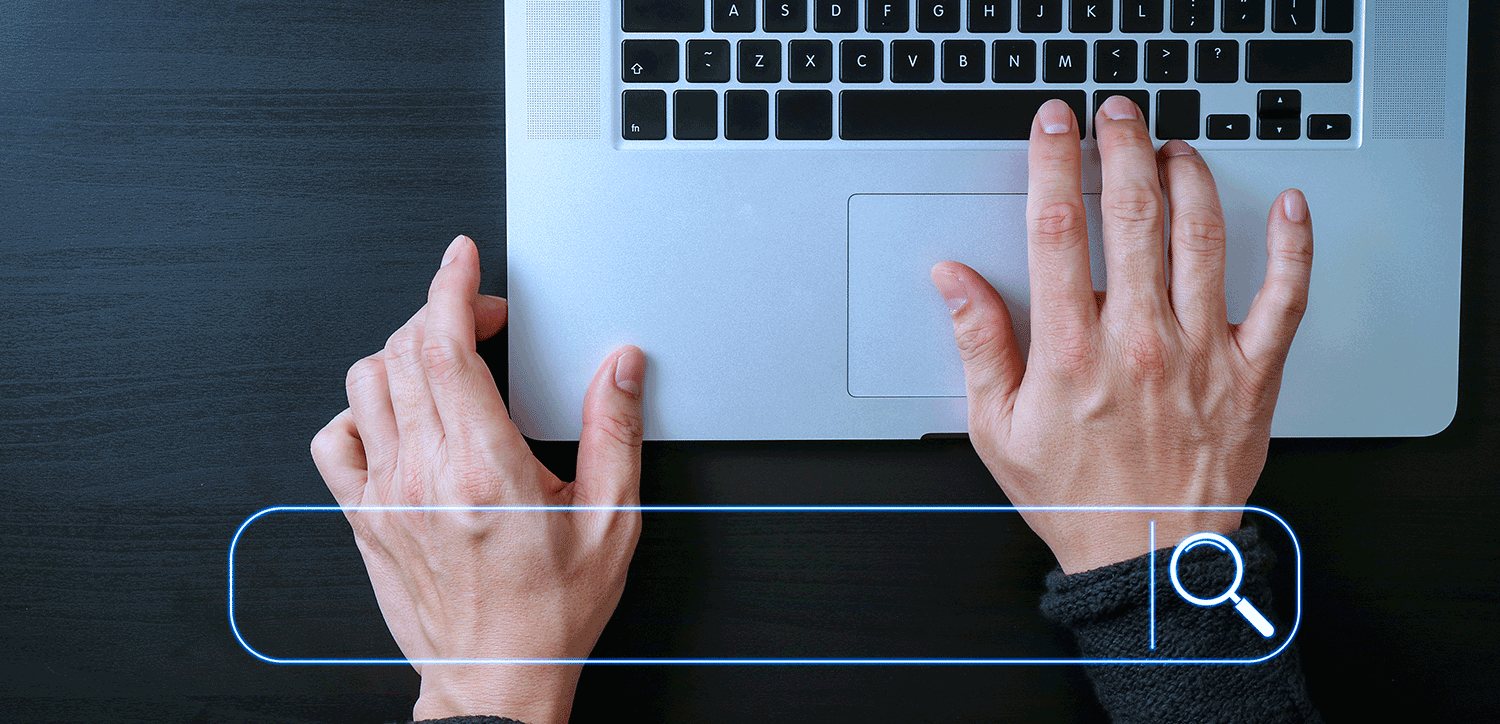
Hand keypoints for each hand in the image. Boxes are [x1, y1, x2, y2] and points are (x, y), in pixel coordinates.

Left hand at [310, 235, 647, 722]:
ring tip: (444, 361)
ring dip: (404, 354)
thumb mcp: (612, 520)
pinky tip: (398, 416)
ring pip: (367, 384)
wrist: (496, 678)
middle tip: (481, 316)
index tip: (461, 259)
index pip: (443, 347)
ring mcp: (386, 495)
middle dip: (440, 311)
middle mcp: (426, 475)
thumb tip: (621, 367)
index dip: (449, 287)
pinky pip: (334, 439)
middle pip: (404, 352)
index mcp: (485, 468)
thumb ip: (615, 432)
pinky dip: (360, 409)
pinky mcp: (364, 517)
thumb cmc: (551, 612)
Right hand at [931, 97, 1312, 573]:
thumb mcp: (997, 427)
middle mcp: (1139, 341)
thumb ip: (979, 344)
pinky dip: (1291, 247)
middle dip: (1121, 148)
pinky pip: (1284, 298)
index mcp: (1071, 351)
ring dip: (1188, 178)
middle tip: (1115, 116)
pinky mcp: (1251, 373)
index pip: (1058, 230)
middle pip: (1133, 215)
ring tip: (1172, 150)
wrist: (1148, 559)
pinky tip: (1288, 209)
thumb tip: (954, 280)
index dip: (1054, 164)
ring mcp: (1201, 353)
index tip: (1053, 127)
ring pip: (1203, 238)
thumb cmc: (1075, 497)